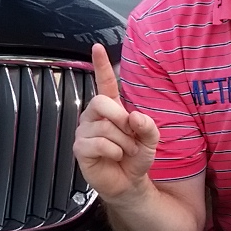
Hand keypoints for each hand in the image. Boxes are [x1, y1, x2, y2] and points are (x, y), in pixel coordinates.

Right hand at [74, 43, 159, 201]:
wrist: (129, 183)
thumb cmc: (136, 157)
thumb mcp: (151, 140)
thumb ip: (148, 125)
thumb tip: (133, 115)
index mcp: (111, 108)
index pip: (104, 82)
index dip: (101, 65)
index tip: (97, 47)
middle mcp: (94, 116)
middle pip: (101, 102)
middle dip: (121, 118)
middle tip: (131, 136)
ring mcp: (84, 131)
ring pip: (105, 127)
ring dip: (123, 143)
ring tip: (125, 152)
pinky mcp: (80, 148)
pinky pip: (98, 143)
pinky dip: (113, 152)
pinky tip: (114, 157)